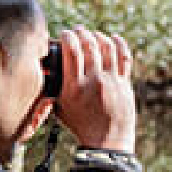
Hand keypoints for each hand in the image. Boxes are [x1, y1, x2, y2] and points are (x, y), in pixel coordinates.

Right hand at [55, 27, 136, 153]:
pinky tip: (114, 38)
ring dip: (98, 36)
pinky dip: (119, 44)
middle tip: (78, 31)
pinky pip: (125, 57)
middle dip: (82, 33)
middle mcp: (94, 81)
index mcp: (74, 87)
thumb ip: (54, 88)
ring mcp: (112, 81)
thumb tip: (45, 71)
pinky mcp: (125, 83)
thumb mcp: (60, 108)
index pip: (72, 51)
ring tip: (93, 35)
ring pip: (107, 48)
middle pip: (89, 46)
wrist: (107, 141)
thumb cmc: (81, 125)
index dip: (68, 36)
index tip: (65, 33)